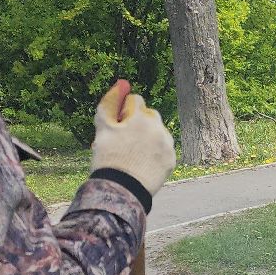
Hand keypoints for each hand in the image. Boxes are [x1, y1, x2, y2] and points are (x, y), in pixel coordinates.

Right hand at [91, 80, 174, 194]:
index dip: (123, 112)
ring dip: (148, 136)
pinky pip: (164, 149)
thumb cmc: (108, 157)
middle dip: (138, 122)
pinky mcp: (172, 160)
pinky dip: (155, 152)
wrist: (121, 191)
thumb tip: (122, 83)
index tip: (118, 126)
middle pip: (149, 115)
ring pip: (157, 132)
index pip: (134, 101)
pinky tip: (142, 162)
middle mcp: (159, 128)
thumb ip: (110, 102)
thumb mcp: (103, 127)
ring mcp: (167, 145)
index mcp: (142, 117)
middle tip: (125, 140)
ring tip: (133, 153)